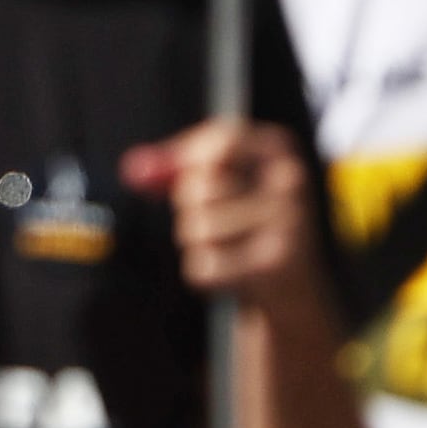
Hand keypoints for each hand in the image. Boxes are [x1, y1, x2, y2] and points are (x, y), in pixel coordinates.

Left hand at [121, 118, 322, 305]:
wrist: (293, 285)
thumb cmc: (248, 223)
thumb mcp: (218, 181)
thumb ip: (173, 166)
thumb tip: (133, 170)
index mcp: (278, 150)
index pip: (222, 141)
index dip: (189, 161)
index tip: (188, 178)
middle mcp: (290, 181)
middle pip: (200, 188)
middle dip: (192, 210)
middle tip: (222, 222)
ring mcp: (288, 223)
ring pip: (199, 229)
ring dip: (200, 245)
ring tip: (230, 248)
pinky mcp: (276, 265)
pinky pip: (205, 265)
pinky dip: (206, 275)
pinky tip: (233, 272)